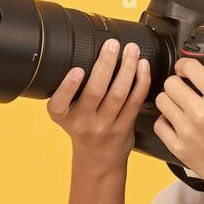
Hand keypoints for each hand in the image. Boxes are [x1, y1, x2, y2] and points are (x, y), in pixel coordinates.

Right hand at [47, 38, 150, 170]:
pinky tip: (143, 67)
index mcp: (63, 116)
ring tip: (132, 50)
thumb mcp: (66, 113)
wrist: (98, 159)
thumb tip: (81, 52)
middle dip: (105, 65)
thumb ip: (68, 92)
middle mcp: (83, 122)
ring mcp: (105, 126)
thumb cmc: (83, 128)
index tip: (76, 70)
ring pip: (118, 94)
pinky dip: (141, 82)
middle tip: (112, 45)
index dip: (68, 86)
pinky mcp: (124, 127)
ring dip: (127, 69)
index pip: (59, 103)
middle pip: (95, 92)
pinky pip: (135, 102)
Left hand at [153, 58, 203, 198]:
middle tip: (183, 88)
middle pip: (170, 84)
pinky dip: (165, 122)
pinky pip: (159, 125)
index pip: (189, 67)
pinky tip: (176, 123)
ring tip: (178, 105)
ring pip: (162, 102)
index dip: (185, 65)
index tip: (185, 69)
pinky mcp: (179, 148)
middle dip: (176, 83)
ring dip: (169, 101)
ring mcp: (188, 131)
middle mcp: (201, 112)